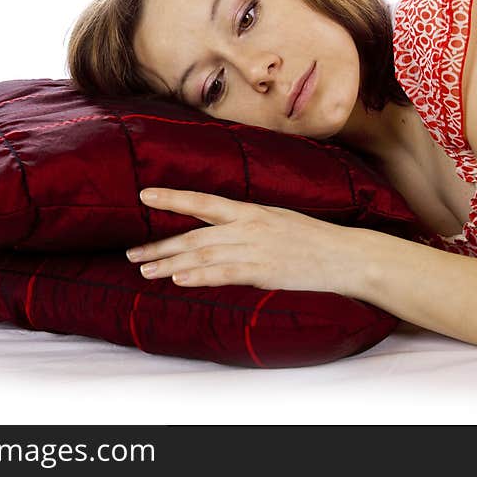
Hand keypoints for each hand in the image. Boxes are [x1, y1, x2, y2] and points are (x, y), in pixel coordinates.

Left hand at [126, 188, 374, 296]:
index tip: (144, 196)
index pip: (203, 201)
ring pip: (203, 255)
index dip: (172, 198)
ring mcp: (255, 249)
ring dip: (170, 263)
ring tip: (144, 271)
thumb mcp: (278, 218)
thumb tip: (218, 228)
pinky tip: (178, 280)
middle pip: (194, 235)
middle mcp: (249, 226)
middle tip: (130, 253)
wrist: (345, 256)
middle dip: (159, 244)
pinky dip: (199, 276)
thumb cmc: (312, 238)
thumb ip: (247, 222)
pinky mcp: (264, 272)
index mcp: (251, 210)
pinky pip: (225, 274)